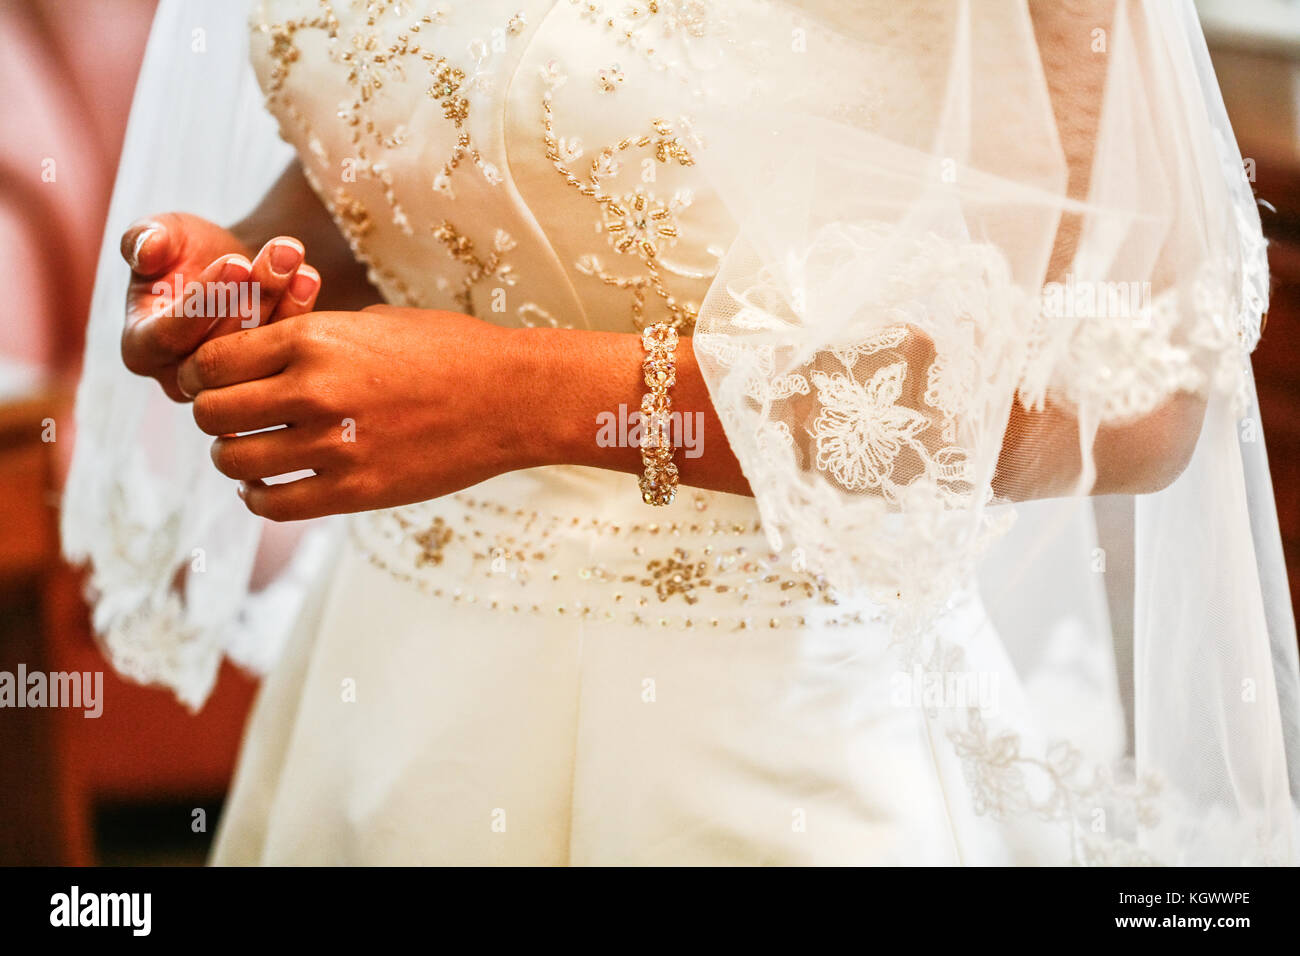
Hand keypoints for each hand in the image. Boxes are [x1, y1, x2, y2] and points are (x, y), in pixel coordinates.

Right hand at [119, 212, 321, 400]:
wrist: (231, 268)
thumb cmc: (186, 251)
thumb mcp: (163, 234)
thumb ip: (145, 237)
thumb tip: (144, 249)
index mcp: (141, 350)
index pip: (169, 334)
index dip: (205, 298)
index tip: (237, 263)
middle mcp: (181, 377)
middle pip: (219, 347)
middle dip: (252, 294)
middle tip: (279, 254)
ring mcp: (226, 385)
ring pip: (255, 350)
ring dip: (280, 299)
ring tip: (293, 255)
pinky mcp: (263, 381)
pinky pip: (282, 354)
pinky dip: (298, 312)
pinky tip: (308, 276)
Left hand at [175, 305, 533, 520]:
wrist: (513, 397)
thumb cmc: (450, 351)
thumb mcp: (372, 324)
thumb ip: (310, 340)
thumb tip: (259, 358)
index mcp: (313, 339)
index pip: (212, 362)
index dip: (202, 374)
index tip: (214, 383)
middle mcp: (314, 390)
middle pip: (211, 412)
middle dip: (213, 416)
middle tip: (232, 420)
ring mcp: (334, 445)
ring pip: (234, 461)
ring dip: (233, 459)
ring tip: (252, 454)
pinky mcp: (356, 491)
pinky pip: (274, 503)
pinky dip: (259, 497)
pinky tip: (271, 487)